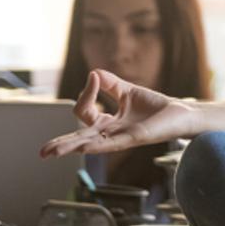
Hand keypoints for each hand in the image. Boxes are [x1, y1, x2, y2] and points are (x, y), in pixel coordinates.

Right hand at [39, 69, 198, 158]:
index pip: (84, 111)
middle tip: (43, 152)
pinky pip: (112, 143)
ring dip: (71, 147)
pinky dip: (97, 144)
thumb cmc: (156, 107)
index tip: (94, 78)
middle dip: (61, 144)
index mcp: (108, 123)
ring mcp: (121, 137)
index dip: (86, 93)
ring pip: (91, 144)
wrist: (181, 112)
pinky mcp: (135, 139)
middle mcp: (111, 133)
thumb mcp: (127, 91)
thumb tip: (92, 73)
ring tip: (53, 153)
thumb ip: (109, 84)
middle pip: (80, 138)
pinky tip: (84, 148)